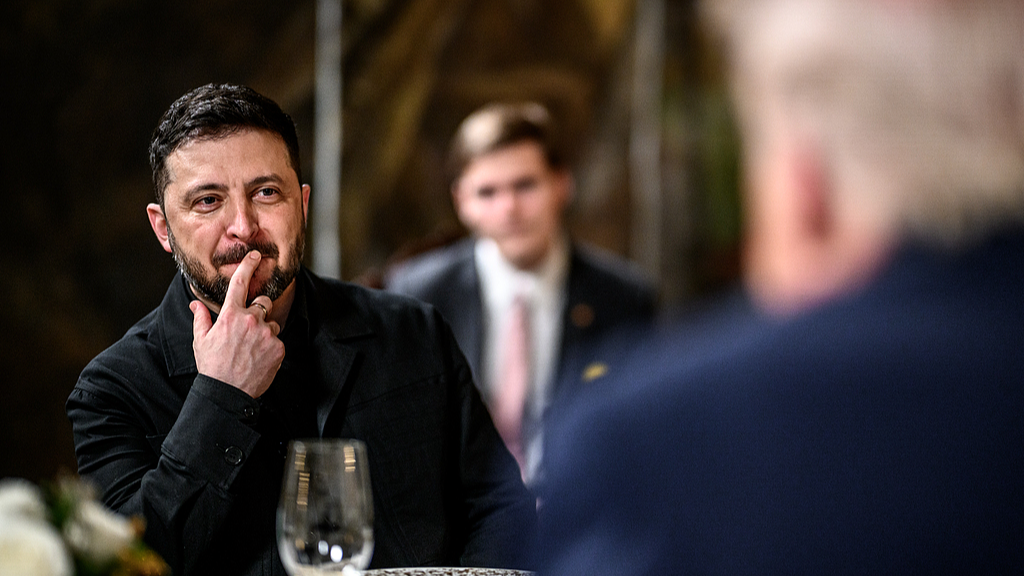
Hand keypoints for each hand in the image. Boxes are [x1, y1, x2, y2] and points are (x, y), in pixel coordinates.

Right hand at [190, 250, 284, 397]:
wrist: (227, 392)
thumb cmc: (212, 366)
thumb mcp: (200, 340)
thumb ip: (201, 318)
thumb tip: (195, 303)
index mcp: (230, 315)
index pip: (240, 282)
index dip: (249, 266)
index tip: (256, 255)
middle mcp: (250, 320)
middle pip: (263, 303)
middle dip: (258, 311)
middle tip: (248, 329)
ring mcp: (266, 334)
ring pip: (272, 323)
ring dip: (265, 331)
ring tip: (251, 349)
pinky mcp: (278, 348)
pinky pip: (278, 341)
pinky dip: (271, 348)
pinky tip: (259, 359)